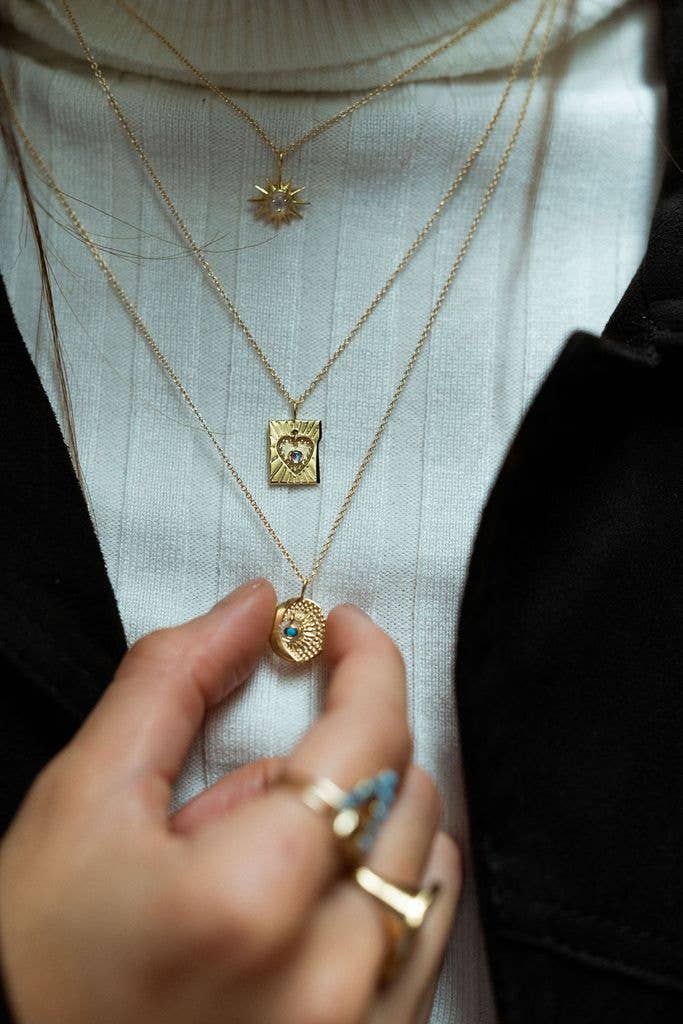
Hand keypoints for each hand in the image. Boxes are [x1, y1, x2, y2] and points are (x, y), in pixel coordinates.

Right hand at [0, 579, 461, 1023]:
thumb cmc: (35, 965)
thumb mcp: (83, 801)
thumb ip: (173, 681)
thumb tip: (252, 610)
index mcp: (249, 901)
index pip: (368, 738)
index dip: (368, 662)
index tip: (346, 631)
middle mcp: (327, 980)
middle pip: (404, 790)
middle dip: (336, 753)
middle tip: (240, 797)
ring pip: (425, 856)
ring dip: (360, 817)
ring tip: (259, 862)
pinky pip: (427, 928)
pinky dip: (381, 880)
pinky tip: (304, 898)